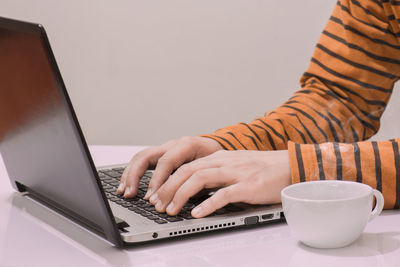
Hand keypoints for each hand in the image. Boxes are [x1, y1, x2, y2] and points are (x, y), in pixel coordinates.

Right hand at [117, 136, 222, 197]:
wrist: (219, 149)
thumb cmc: (217, 160)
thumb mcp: (211, 170)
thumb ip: (197, 181)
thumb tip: (181, 200)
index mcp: (187, 145)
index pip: (166, 161)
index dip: (157, 180)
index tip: (152, 197)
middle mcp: (173, 145)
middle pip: (147, 156)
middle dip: (136, 177)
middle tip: (131, 195)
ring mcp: (166, 148)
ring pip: (140, 157)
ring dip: (130, 175)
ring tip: (124, 192)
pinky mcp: (161, 155)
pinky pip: (142, 161)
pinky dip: (133, 174)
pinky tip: (128, 186)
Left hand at [148, 149, 291, 217]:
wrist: (290, 166)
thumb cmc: (262, 169)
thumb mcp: (234, 165)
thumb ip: (214, 173)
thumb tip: (193, 187)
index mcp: (218, 158)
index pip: (185, 166)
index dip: (167, 181)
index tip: (156, 195)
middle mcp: (223, 162)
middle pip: (187, 172)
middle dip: (168, 189)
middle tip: (157, 205)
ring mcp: (235, 173)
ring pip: (199, 180)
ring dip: (181, 196)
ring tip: (171, 210)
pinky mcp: (248, 185)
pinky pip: (224, 194)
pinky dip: (208, 204)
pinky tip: (197, 214)